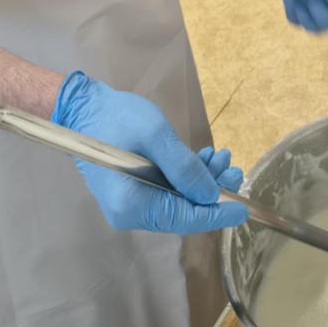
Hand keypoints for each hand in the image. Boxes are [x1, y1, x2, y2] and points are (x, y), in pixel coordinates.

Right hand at [51, 71, 245, 232]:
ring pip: (179, 199)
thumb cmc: (117, 118)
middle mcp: (131, 213)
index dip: (216, 214)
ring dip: (203, 180)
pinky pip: (168, 190)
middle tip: (234, 169)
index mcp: (132, 205)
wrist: (83, 107)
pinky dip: (187, 175)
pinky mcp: (135, 190)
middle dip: (212, 190)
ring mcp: (132, 203)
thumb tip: (210, 195)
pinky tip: (204, 158)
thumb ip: (183, 168)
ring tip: (222, 157)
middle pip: (183, 211)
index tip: (243, 210)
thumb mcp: (156, 136)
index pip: (183, 218)